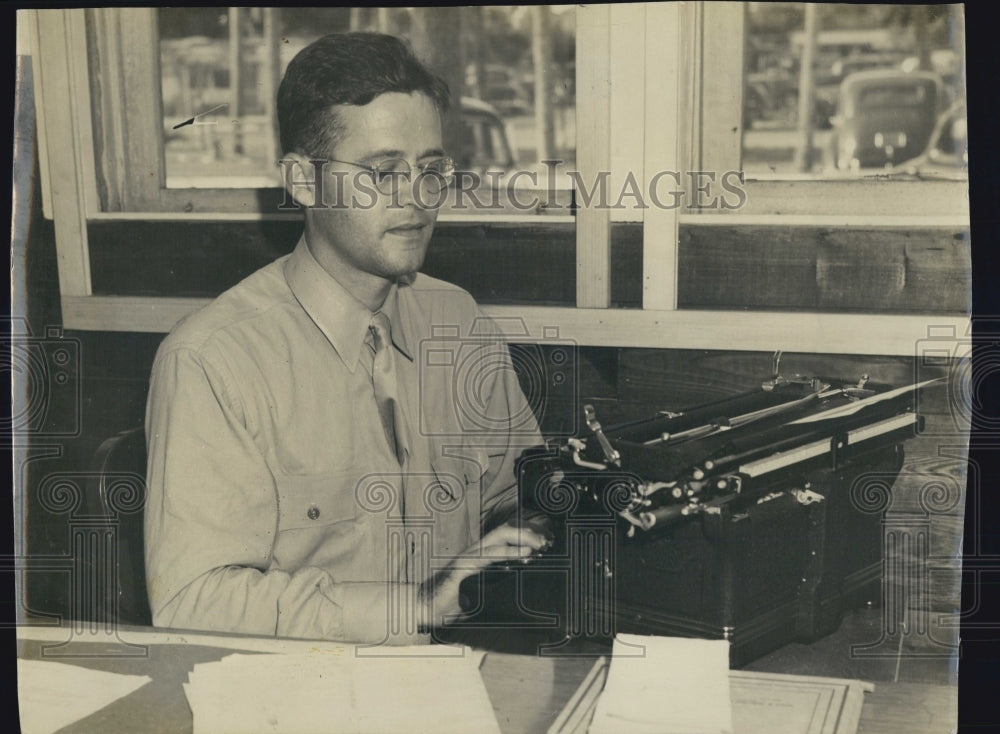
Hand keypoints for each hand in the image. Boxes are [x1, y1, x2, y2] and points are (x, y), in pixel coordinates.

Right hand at [418, 523, 551, 627]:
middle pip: (503, 532)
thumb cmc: (450, 603)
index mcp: (480, 558)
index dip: (525, 536)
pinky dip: (503, 553)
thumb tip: (522, 604)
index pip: (505, 538)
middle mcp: (474, 553)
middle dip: (526, 532)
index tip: (546, 542)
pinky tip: (520, 555)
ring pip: (495, 539)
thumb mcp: (480, 598)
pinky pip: (483, 557)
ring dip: (519, 539)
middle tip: (546, 541)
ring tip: (538, 544)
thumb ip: (496, 594)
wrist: (423, 608)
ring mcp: (466, 558)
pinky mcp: (459, 568)